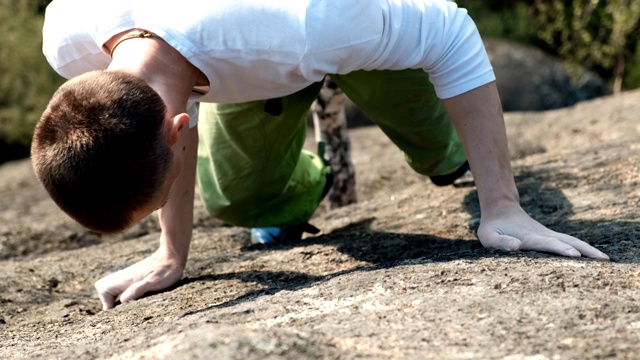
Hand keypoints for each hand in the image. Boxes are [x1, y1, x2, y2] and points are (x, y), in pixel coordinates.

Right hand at [94, 248, 185, 309]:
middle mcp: (125, 275)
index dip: (107, 303)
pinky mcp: (134, 274)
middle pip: (102, 286)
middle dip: (106, 299)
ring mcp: (128, 274)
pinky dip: (119, 291)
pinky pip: (118, 282)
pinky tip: (131, 297)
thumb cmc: (167, 270)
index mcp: (127, 279)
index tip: (118, 311)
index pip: (104, 289)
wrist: (173, 254)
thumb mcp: (155, 282)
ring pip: (109, 283)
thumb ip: (138, 290)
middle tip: (118, 308)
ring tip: (124, 305)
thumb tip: (123, 301)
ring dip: (112, 295)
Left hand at [477, 204, 608, 259]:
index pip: (547, 244)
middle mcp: (542, 235)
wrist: (501, 209)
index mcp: (528, 237)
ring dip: (587, 249)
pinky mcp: (549, 237)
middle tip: (602, 259)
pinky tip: (593, 256)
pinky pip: (568, 242)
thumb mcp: (489, 235)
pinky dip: (582, 248)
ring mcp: (548, 235)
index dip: (560, 249)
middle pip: (566, 242)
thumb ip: (500, 241)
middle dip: (583, 251)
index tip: (574, 255)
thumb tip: (515, 246)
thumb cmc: (493, 226)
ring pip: (571, 241)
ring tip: (605, 259)